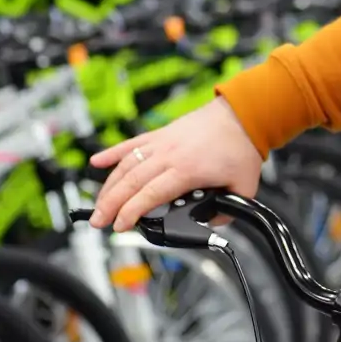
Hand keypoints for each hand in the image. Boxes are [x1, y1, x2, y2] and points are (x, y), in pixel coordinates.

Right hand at [87, 98, 262, 230]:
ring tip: (98, 204)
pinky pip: (131, 144)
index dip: (131, 212)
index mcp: (188, 170)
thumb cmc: (241, 147)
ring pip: (126, 164)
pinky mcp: (160, 134)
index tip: (121, 226)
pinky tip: (97, 162)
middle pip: (132, 181)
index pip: (150, 194)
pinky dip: (112, 153)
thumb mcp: (243, 188)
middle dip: (111, 204)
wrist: (242, 115)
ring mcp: (162, 143)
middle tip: (99, 221)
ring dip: (109, 185)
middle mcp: (170, 155)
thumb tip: (211, 224)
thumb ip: (225, 212)